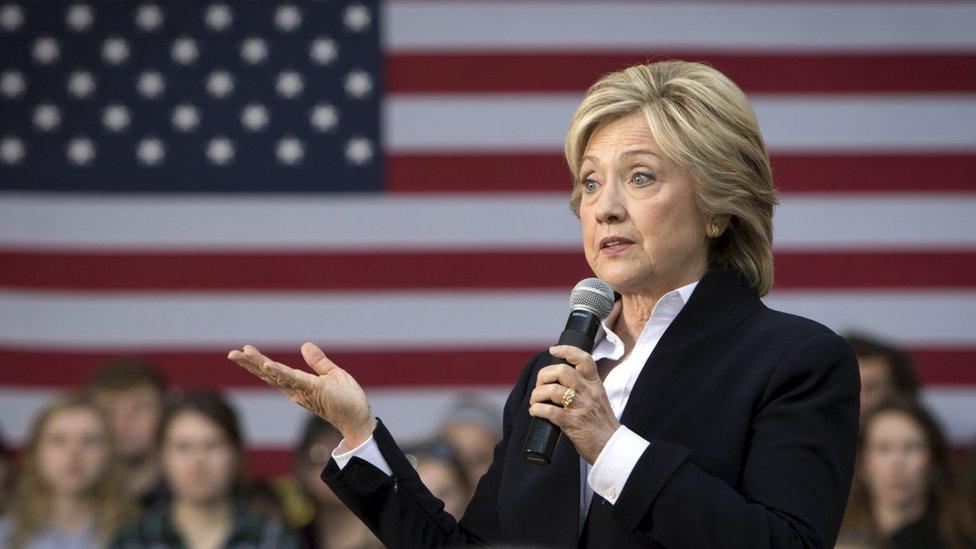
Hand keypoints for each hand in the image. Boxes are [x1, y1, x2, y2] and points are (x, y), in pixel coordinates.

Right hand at [227, 342, 375, 446]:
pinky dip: (280, 373)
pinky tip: (267, 365)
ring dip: (258, 366)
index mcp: (299, 385)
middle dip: (249, 365)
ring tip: (241, 355)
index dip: (258, 362)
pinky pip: (294, 380)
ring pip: (276, 376)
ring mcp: (303, 391)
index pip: (274, 371)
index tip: (244, 350)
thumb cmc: (347, 398)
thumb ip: (318, 361)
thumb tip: (305, 345)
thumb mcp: (332, 374)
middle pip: (268, 375)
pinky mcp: (314, 390)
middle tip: (231, 353)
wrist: (359, 416)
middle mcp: (295, 390)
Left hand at [528, 345, 620, 463]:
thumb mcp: (598, 400)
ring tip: (535, 402)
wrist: (612, 449)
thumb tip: (558, 384)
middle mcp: (589, 393)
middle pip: (562, 371)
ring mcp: (581, 407)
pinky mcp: (573, 423)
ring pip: (553, 390)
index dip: (567, 350)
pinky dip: (537, 410)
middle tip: (539, 386)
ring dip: (537, 395)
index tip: (553, 350)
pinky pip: (550, 411)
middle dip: (544, 376)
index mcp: (596, 385)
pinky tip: (535, 412)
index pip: (584, 359)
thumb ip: (583, 390)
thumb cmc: (601, 426)